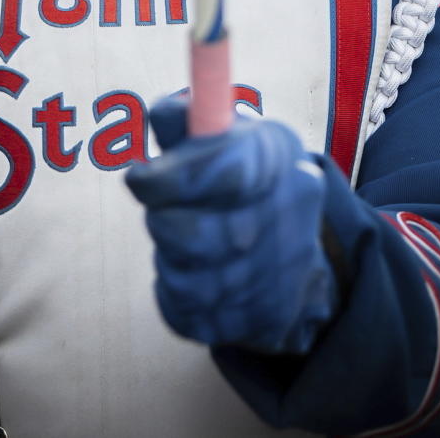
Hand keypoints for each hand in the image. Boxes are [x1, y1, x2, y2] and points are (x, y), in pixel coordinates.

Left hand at [126, 98, 335, 354]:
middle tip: (160, 210)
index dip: (169, 179)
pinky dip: (173, 293)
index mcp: (279, 161)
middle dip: (163, 221)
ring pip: (185, 279)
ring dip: (168, 257)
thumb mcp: (230, 133)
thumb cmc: (247, 175)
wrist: (302, 253)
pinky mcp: (259, 325)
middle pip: (198, 236)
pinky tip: (191, 272)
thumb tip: (163, 113)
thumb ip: (190, 122)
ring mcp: (277, 280)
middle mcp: (288, 222)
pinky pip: (185, 313)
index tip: (137, 178)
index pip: (225, 174)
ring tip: (181, 238)